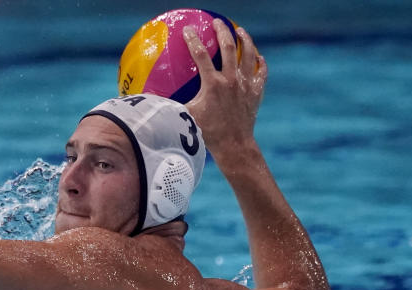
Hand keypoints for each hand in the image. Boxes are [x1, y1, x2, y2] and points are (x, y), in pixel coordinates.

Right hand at [183, 20, 266, 157]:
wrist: (234, 145)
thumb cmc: (207, 132)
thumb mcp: (187, 117)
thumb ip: (171, 106)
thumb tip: (150, 102)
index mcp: (213, 84)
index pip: (200, 55)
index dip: (193, 40)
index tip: (188, 29)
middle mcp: (231, 80)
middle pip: (229, 47)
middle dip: (222, 31)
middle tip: (217, 22)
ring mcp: (246, 84)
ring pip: (248, 54)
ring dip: (245, 40)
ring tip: (241, 31)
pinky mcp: (256, 92)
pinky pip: (261, 72)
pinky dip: (260, 62)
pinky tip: (259, 57)